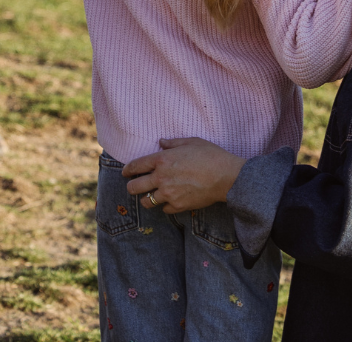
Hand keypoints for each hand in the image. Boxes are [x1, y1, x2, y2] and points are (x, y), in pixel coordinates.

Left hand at [122, 138, 244, 213]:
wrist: (225, 176)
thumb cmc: (210, 155)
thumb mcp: (190, 142)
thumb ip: (172, 143)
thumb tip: (161, 142)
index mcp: (162, 160)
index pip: (136, 166)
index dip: (127, 170)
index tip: (125, 172)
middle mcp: (161, 178)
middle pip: (135, 187)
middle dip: (131, 187)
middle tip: (134, 186)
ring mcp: (169, 194)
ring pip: (147, 202)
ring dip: (147, 198)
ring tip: (150, 196)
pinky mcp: (178, 206)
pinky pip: (164, 210)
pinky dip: (165, 206)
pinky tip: (170, 201)